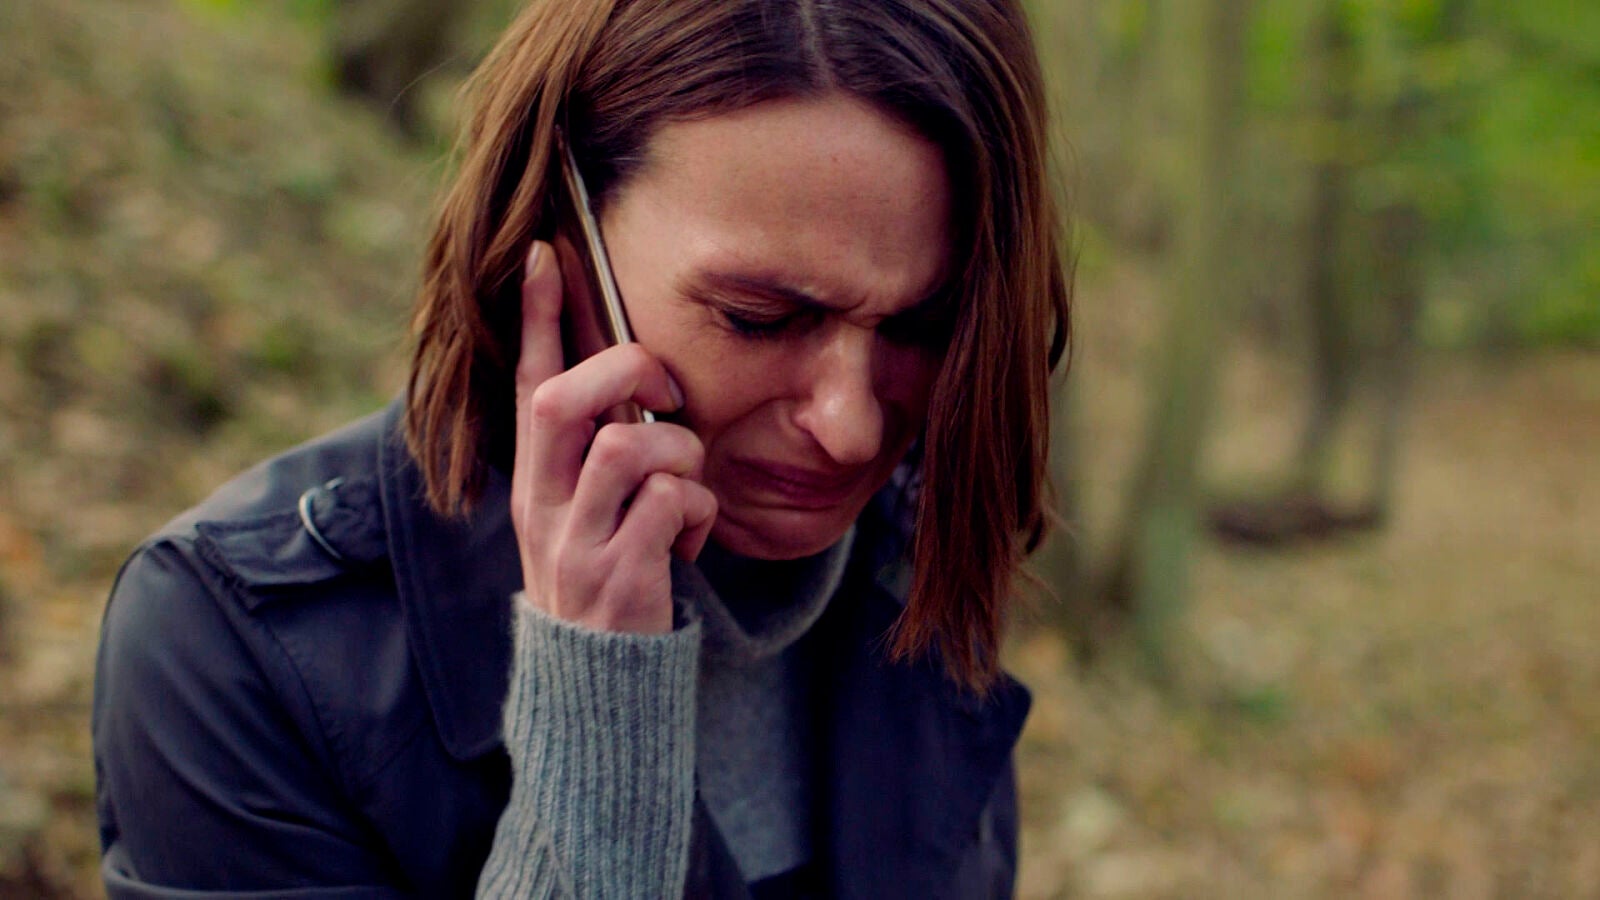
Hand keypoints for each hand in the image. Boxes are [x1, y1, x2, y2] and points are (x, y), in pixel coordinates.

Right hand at [510, 241, 717, 632]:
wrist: (596, 687)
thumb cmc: (604, 583)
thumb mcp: (582, 518)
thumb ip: (595, 458)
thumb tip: (641, 389)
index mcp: (534, 482)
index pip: (528, 386)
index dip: (538, 319)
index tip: (545, 253)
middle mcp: (542, 504)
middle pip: (565, 401)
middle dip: (627, 373)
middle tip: (668, 397)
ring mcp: (575, 541)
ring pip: (629, 446)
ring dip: (679, 452)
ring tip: (686, 485)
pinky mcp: (617, 575)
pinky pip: (671, 502)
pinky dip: (698, 509)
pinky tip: (692, 539)